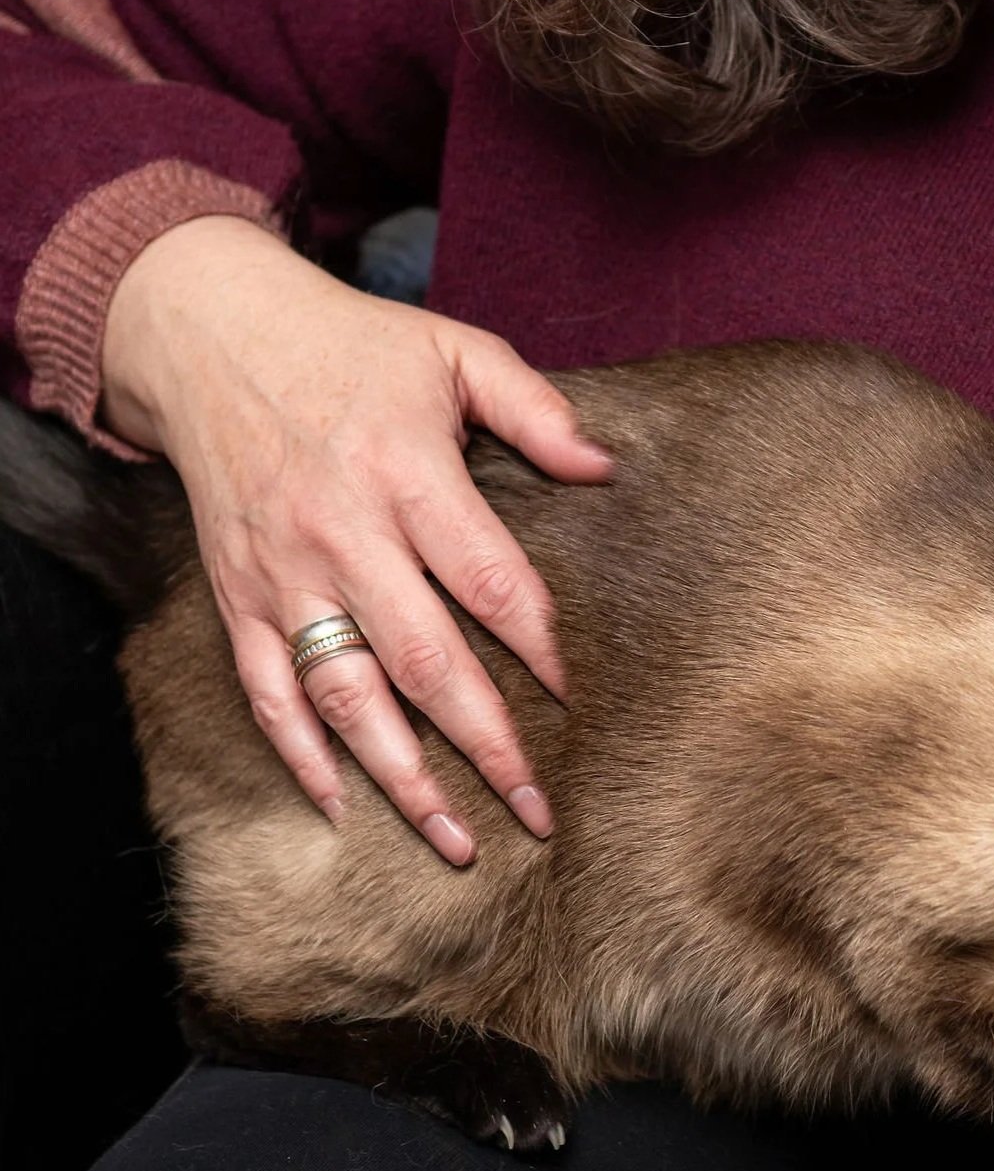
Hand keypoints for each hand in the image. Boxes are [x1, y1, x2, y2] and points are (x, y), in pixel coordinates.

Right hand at [101, 216, 613, 861]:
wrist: (210, 333)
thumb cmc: (350, 345)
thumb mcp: (451, 348)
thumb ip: (533, 409)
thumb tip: (606, 469)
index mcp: (406, 472)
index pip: (489, 579)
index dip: (540, 645)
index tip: (582, 700)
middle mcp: (343, 532)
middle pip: (424, 658)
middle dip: (486, 742)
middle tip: (538, 808)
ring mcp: (283, 571)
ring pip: (344, 693)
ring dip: (400, 775)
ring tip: (454, 838)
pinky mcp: (237, 593)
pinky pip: (265, 690)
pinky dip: (299, 754)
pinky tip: (341, 806)